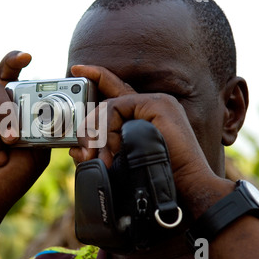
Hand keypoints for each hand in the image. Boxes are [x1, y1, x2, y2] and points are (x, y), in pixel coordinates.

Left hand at [69, 65, 224, 214]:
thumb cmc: (152, 180)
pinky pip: (118, 108)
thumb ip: (98, 154)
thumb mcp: (118, 164)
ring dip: (99, 134)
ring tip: (102, 158)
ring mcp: (156, 102)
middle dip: (90, 124)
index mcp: (144, 116)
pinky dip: (108, 129)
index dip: (97, 76)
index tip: (78, 68)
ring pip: (109, 106)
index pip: (116, 92)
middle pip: (109, 99)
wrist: (182, 191)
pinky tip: (113, 148)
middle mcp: (150, 105)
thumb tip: (76, 150)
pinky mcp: (158, 105)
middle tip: (84, 150)